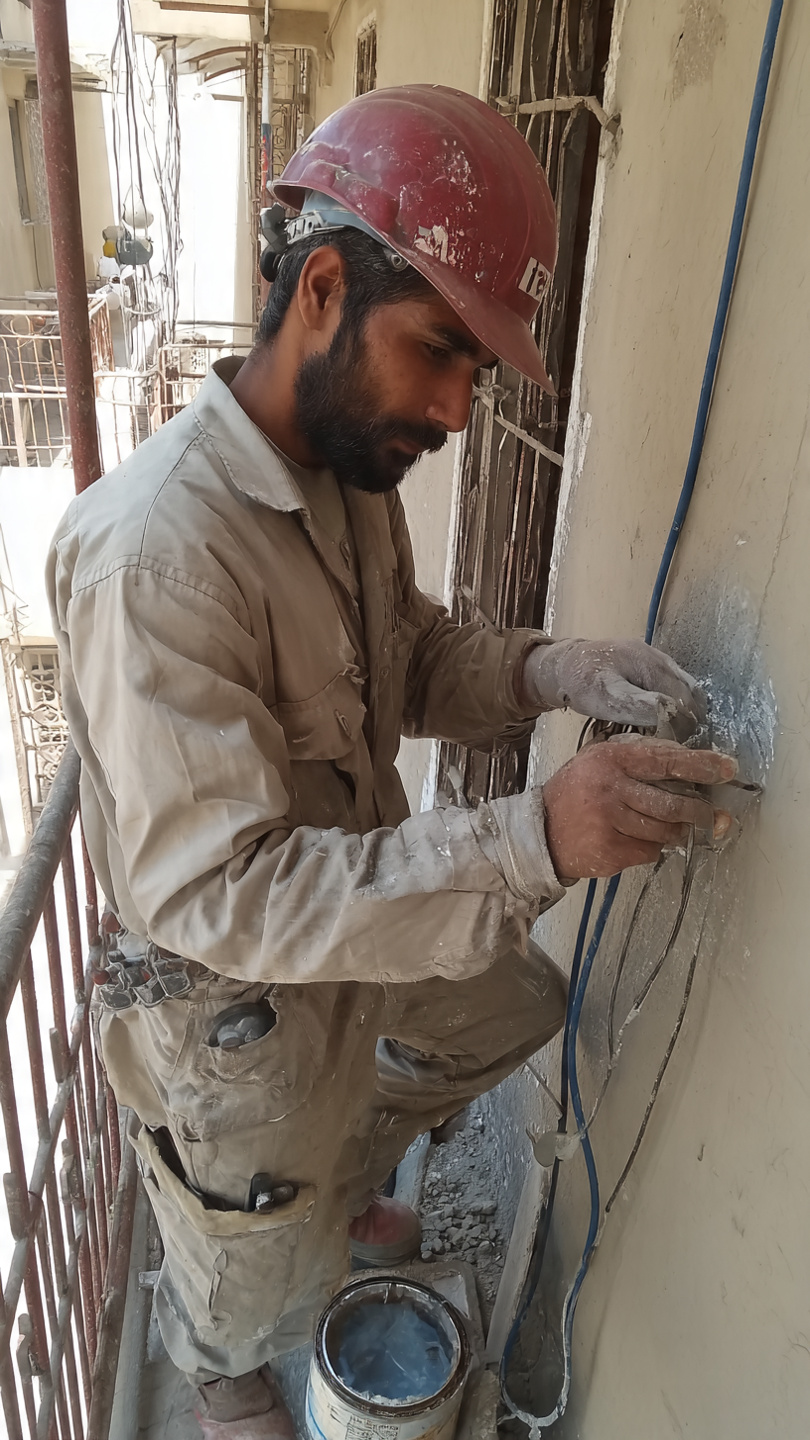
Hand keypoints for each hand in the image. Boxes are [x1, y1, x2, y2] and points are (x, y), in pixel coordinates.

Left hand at [521, 638, 705, 738]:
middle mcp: (661, 659)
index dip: (685, 726)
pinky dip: (674, 704)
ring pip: (684, 690)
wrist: (562, 663)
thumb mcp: (606, 697)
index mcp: (654, 665)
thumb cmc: (581, 681)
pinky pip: (672, 687)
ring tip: (672, 736)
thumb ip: (639, 704)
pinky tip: (663, 721)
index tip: (676, 747)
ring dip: (683, 713)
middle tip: (676, 745)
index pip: (685, 700)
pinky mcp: (650, 666)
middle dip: (687, 720)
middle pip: (689, 694)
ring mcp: (657, 660)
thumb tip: (673, 713)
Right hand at [542, 737, 736, 880]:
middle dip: (699, 812)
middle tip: (713, 815)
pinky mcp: (611, 852)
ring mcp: (610, 824)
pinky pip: (650, 851)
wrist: (541, 832)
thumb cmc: (575, 793)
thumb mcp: (598, 760)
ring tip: (673, 828)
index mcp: (611, 760)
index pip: (666, 761)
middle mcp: (611, 790)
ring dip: (676, 832)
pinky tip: (639, 840)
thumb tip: (686, 762)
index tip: (727, 769)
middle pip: (672, 804)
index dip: (701, 766)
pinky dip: (653, 847)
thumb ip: (638, 756)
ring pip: (665, 831)